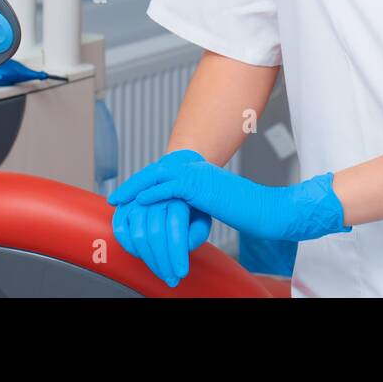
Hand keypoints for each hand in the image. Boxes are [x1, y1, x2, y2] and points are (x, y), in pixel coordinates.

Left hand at [108, 149, 349, 242]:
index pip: (165, 173)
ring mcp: (199, 176)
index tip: (129, 194)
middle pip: (156, 171)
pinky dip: (153, 193)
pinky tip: (140, 201)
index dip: (145, 183)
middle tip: (116, 196)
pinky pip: (170, 188)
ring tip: (120, 200)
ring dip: (137, 189)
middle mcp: (197, 169)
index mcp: (200, 172)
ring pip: (158, 177)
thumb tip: (187, 211)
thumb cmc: (248, 210)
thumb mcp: (218, 203)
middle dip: (134, 184)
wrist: (266, 209)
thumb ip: (200, 203)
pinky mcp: (201, 187)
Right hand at [110, 195, 211, 287]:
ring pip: (138, 235)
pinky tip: (143, 256)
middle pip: (155, 234)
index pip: (175, 226)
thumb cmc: (189, 210)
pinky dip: (131, 248)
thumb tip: (185, 245)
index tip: (181, 272)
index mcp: (176, 194)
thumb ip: (198, 230)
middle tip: (171, 278)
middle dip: (163, 262)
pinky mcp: (124, 208)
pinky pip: (121, 232)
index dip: (177, 252)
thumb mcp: (201, 218)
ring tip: (161, 271)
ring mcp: (136, 200)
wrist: (173, 197)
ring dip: (149, 260)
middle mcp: (155, 194)